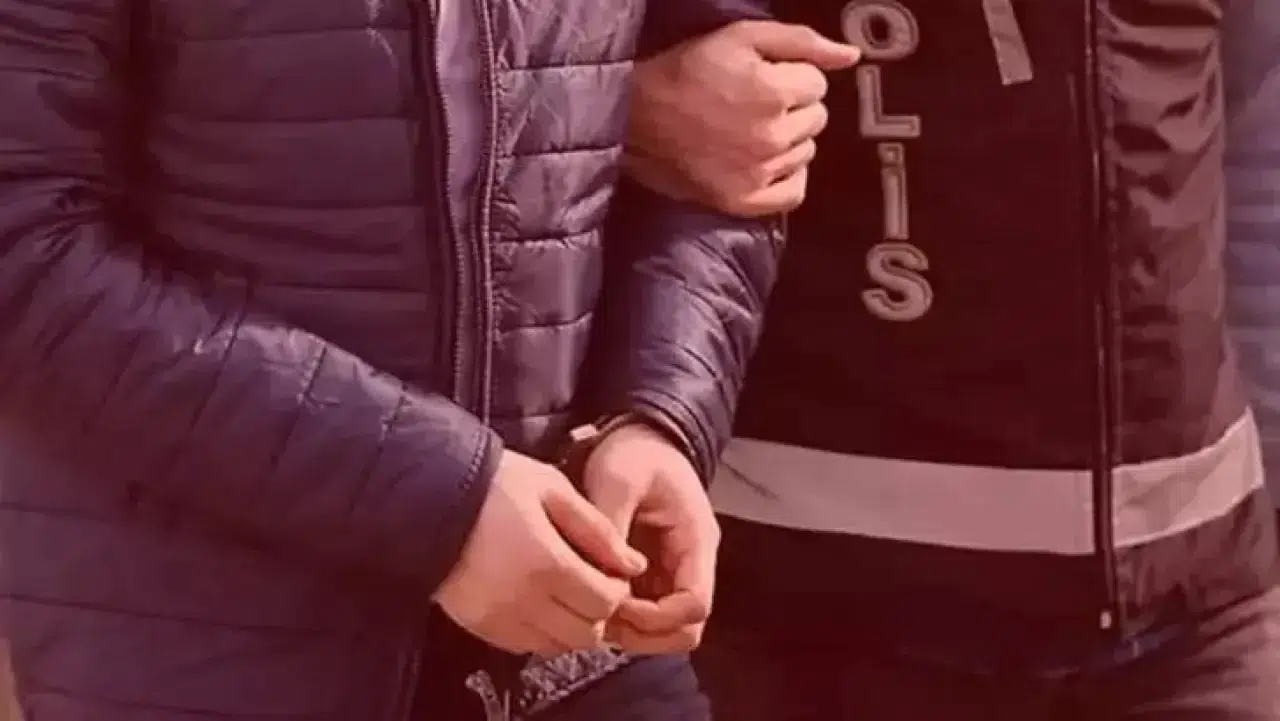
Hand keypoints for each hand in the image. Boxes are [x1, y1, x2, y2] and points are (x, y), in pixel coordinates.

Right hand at [435, 450, 647, 655]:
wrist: (429, 497)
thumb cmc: (494, 484)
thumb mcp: (551, 488)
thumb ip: (597, 529)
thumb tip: (633, 564)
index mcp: (546, 562)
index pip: (604, 602)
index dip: (618, 590)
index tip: (613, 571)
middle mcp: (523, 599)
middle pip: (586, 633)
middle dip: (599, 612)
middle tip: (594, 584)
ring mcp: (499, 617)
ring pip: (558, 645)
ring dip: (573, 625)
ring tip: (567, 592)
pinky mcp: (480, 625)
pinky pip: (527, 646)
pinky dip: (544, 632)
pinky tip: (540, 601)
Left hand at [580, 421, 720, 653]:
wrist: (638, 438)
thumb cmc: (633, 454)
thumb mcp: (618, 478)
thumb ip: (612, 525)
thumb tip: (603, 575)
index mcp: (696, 540)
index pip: (694, 604)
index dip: (656, 617)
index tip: (616, 602)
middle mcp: (692, 563)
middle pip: (685, 629)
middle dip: (644, 634)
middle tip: (601, 617)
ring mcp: (674, 572)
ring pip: (667, 630)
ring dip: (632, 631)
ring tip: (593, 610)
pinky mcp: (654, 574)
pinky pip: (647, 614)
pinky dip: (623, 619)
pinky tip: (593, 601)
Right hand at [626, 20, 859, 216]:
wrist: (635, 120)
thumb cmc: (686, 71)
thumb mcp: (739, 37)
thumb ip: (801, 41)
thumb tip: (851, 56)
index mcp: (773, 92)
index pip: (817, 84)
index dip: (792, 76)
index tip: (762, 77)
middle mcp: (772, 136)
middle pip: (817, 118)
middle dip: (793, 106)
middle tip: (754, 103)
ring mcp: (759, 173)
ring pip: (807, 152)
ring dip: (789, 139)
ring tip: (752, 130)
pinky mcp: (745, 201)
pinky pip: (794, 192)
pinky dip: (788, 176)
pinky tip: (767, 162)